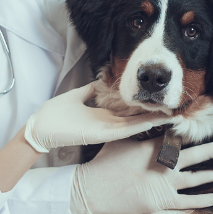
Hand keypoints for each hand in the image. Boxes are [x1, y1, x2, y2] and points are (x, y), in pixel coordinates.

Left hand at [24, 84, 167, 151]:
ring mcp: (104, 130)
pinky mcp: (99, 134)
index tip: (157, 99)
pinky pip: (122, 131)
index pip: (127, 112)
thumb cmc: (54, 115)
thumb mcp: (76, 97)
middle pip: (135, 119)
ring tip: (170, 116)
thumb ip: (90, 90)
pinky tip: (152, 121)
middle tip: (172, 108)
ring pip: (134, 126)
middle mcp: (107, 124)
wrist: (39, 128)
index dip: (143, 106)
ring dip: (152, 121)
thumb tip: (100, 79)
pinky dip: (138, 126)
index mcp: (102, 116)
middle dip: (153, 114)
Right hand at [68, 137, 212, 213]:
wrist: (95, 187)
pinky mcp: (162, 201)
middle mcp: (165, 164)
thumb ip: (138, 132)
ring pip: (198, 178)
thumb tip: (147, 121)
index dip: (195, 134)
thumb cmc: (105, 162)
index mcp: (155, 146)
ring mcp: (166, 184)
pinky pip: (189, 201)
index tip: (209, 130)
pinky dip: (204, 200)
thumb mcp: (121, 139)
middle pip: (197, 155)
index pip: (180, 138)